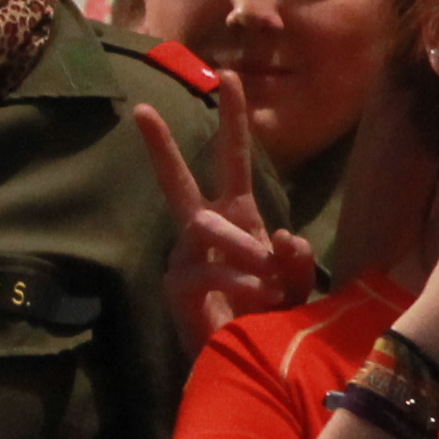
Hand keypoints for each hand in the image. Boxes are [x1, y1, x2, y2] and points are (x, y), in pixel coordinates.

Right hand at [134, 87, 313, 342]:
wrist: (244, 363)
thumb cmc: (270, 318)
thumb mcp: (295, 284)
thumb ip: (295, 262)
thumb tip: (282, 236)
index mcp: (238, 217)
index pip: (232, 160)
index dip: (233, 120)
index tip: (228, 75)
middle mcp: (204, 230)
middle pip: (181, 179)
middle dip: (163, 146)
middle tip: (143, 111)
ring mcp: (184, 256)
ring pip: (206, 226)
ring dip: (243, 247)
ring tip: (269, 280)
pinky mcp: (176, 286)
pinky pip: (208, 269)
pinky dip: (241, 281)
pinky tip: (259, 297)